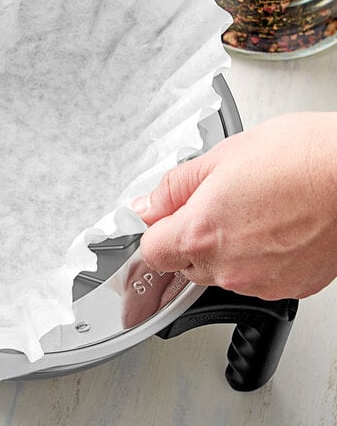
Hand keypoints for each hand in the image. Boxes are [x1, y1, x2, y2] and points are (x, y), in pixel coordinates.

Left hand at [132, 113, 336, 299]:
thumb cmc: (298, 158)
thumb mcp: (219, 158)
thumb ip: (174, 188)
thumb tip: (148, 206)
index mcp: (200, 233)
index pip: (152, 252)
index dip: (156, 231)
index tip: (164, 219)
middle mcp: (227, 267)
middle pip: (185, 264)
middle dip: (191, 238)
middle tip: (217, 204)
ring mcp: (260, 282)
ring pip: (221, 273)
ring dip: (226, 250)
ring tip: (252, 211)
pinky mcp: (290, 288)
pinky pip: (256, 278)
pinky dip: (257, 259)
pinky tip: (274, 228)